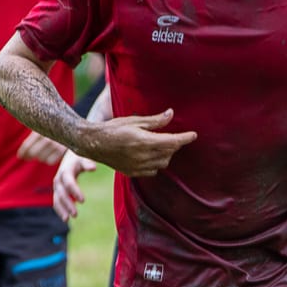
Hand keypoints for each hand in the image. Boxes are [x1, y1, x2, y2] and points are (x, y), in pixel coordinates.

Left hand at [17, 130, 67, 164]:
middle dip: (30, 155)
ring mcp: (56, 144)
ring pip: (42, 158)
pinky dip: (49, 159)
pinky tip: (51, 154)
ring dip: (41, 156)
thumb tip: (20, 156)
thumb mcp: (43, 126)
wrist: (74, 125)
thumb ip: (33, 137)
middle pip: (33, 153)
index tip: (20, 156)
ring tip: (44, 151)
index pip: (27, 145)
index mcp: (40, 129)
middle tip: (28, 157)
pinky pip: (50, 161)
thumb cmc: (54, 126)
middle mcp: (48, 137)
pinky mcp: (63, 150)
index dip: (22, 152)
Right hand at [53, 149, 97, 220]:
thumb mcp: (83, 158)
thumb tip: (93, 168)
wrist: (70, 156)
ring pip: (57, 199)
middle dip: (67, 204)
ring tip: (67, 219)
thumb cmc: (80, 157)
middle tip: (75, 214)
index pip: (69, 182)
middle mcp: (59, 179)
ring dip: (61, 209)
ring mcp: (57, 185)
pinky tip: (65, 218)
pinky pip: (56, 201)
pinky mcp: (58, 190)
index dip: (75, 191)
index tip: (83, 200)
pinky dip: (60, 210)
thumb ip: (87, 163)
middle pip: (61, 193)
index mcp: (65, 170)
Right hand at [79, 108, 196, 175]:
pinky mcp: (132, 173)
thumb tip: (171, 114)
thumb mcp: (134, 120)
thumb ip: (155, 121)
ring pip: (162, 163)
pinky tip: (151, 155)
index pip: (172, 141)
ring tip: (160, 145)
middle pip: (169, 152)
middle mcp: (142, 156)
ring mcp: (137, 167)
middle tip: (171, 136)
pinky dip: (156, 164)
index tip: (194, 135)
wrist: (93, 143)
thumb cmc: (113, 128)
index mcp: (144, 141)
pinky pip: (152, 171)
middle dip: (174, 144)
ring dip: (166, 154)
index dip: (185, 138)